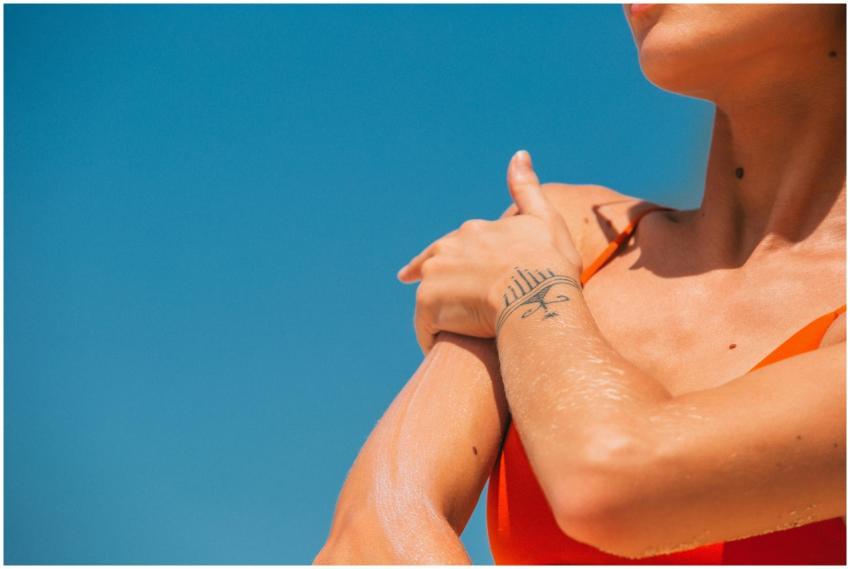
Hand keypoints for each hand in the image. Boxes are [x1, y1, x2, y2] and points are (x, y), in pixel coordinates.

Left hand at [397, 150, 582, 352]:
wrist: (536, 295)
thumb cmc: (549, 263)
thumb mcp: (544, 219)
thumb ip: (526, 188)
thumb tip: (518, 154)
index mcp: (473, 231)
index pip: (451, 246)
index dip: (446, 260)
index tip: (424, 271)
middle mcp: (448, 248)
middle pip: (436, 271)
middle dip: (440, 288)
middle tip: (450, 311)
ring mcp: (435, 275)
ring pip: (430, 299)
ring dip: (439, 316)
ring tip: (454, 338)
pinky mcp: (428, 304)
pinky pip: (425, 327)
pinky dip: (432, 339)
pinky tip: (445, 350)